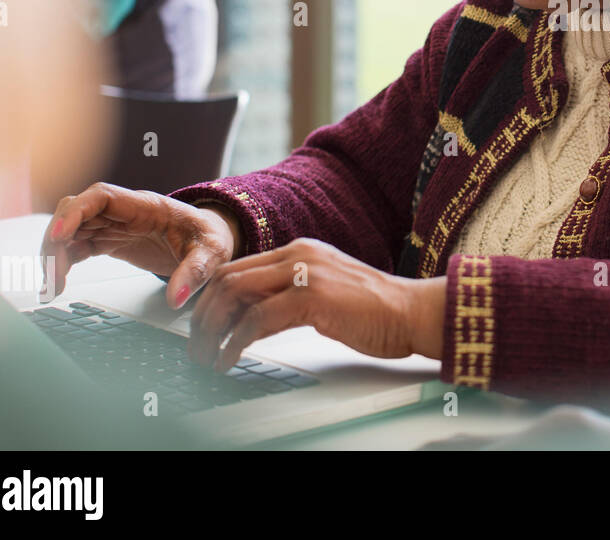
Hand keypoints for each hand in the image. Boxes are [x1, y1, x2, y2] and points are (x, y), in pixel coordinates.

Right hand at [41, 182, 242, 308]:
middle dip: (57, 239)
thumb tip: (177, 298)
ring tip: (53, 285)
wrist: (211, 240)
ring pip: (71, 230)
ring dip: (56, 254)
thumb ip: (195, 272)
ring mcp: (114, 226)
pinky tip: (57, 284)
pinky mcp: (110, 241)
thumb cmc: (211, 237)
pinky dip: (63, 263)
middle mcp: (124, 212)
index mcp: (146, 206)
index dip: (75, 211)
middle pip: (76, 212)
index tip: (59, 235)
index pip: (101, 196)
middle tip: (53, 274)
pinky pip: (77, 247)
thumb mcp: (212, 253)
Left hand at [186, 238, 441, 370]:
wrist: (414, 311)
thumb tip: (252, 318)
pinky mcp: (312, 296)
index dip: (210, 298)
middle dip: (202, 316)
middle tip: (195, 346)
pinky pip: (256, 320)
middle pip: (228, 278)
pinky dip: (234, 343)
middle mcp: (299, 253)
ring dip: (212, 331)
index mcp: (301, 250)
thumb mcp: (326, 292)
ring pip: (235, 295)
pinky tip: (230, 359)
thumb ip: (291, 295)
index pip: (238, 267)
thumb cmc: (379, 310)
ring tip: (206, 357)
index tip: (201, 326)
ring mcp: (306, 272)